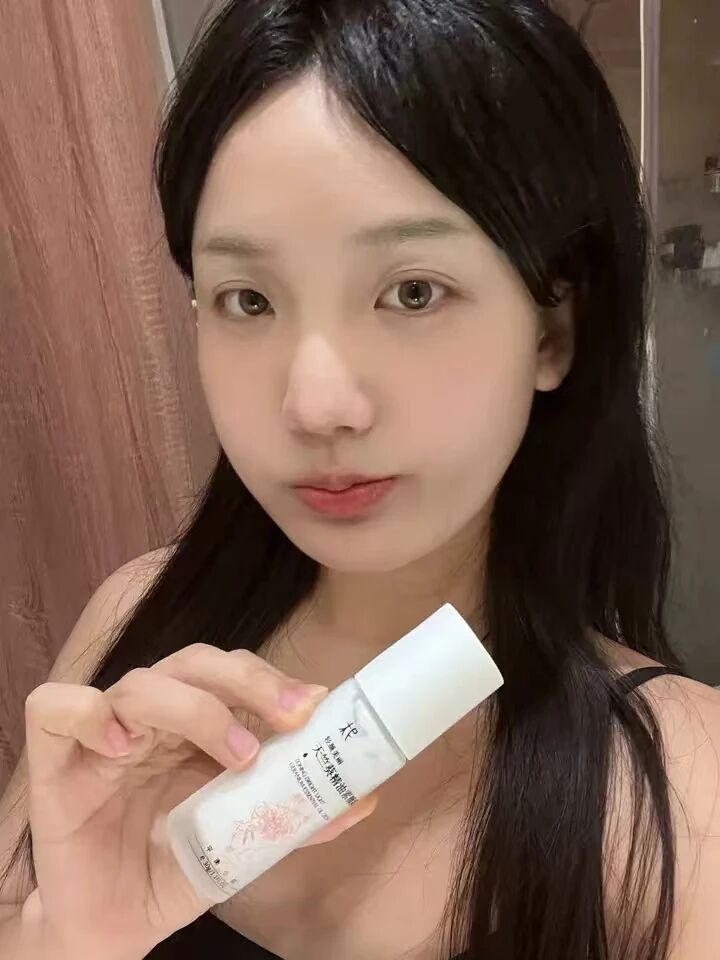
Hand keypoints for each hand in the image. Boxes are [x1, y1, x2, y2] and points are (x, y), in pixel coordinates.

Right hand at [23, 645, 376, 959]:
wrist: (111, 928)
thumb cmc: (170, 873)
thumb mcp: (241, 844)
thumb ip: (292, 818)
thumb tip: (363, 800)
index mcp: (193, 726)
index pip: (233, 674)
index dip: (274, 682)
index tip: (316, 709)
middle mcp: (152, 719)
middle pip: (194, 662)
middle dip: (250, 681)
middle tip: (292, 718)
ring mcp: (103, 735)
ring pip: (141, 681)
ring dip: (196, 708)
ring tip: (235, 755)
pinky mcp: (55, 761)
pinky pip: (56, 707)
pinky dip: (91, 714)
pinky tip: (121, 746)